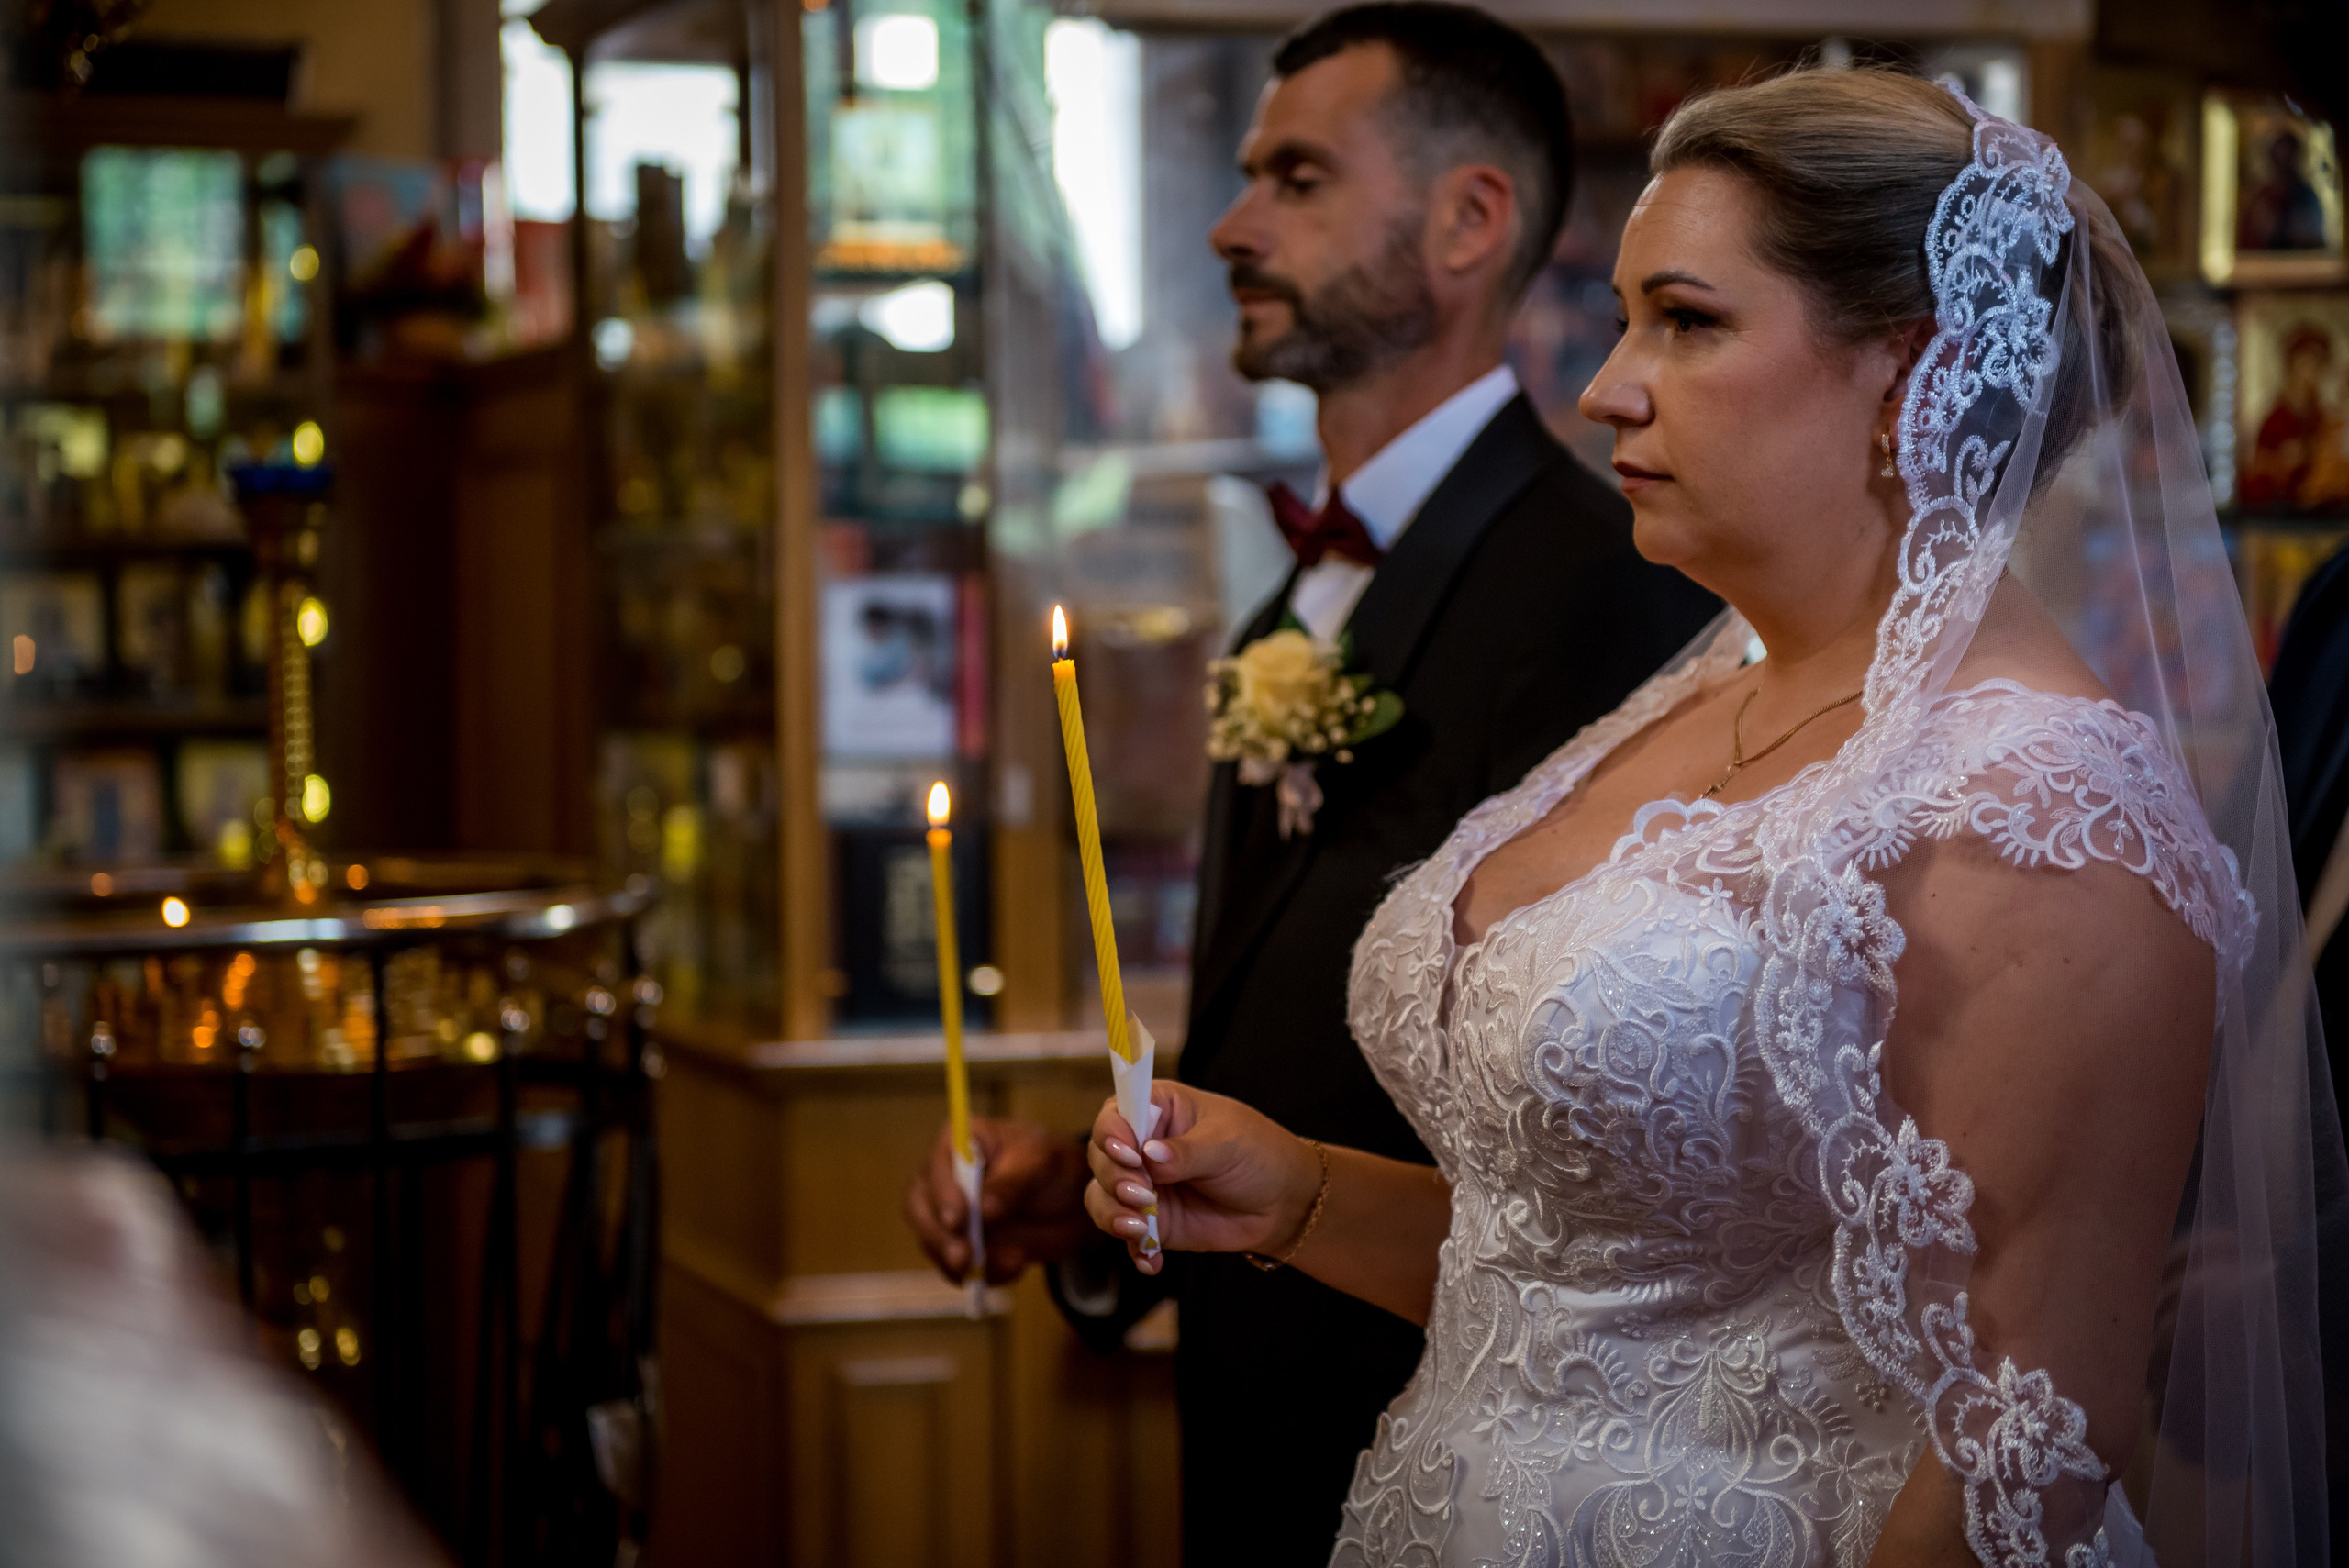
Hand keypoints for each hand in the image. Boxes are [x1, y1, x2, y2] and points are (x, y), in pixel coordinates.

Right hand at [904, 1117, 1092, 1285]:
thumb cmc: (1051, 1166)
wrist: (1070, 1202)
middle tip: (964, 1258)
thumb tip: (984, 1210)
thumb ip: (1011, 1185)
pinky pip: (957, 1269)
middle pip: (920, 1210)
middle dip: (940, 1237)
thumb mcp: (1039, 1165)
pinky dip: (982, 1275)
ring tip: (1014, 1261)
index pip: (936, 1168)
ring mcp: (946, 1215)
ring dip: (967, 1262)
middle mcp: (942, 1179)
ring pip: (934, 1244)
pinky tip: (1015, 1267)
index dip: (942, 1195)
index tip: (957, 1221)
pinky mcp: (959, 1246)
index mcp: (957, 1144)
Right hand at [1084, 1081, 1321, 1275]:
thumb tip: (1150, 1155)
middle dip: (1114, 1178)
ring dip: (1113, 1215)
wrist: (1281, 1202)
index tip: (1130, 1155)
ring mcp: (1142, 1184)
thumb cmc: (1258, 1154)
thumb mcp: (1227, 1143)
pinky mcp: (1150, 1220)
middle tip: (1142, 1194)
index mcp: (1157, 1108)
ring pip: (1102, 1198)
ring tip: (1141, 1229)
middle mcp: (1140, 1145)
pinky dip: (1134, 1249)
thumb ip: (1187, 1151)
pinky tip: (1152, 1260)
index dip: (1112, 1134)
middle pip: (1100, 1158)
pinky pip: (1125, 1235)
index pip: (1115, 1115)